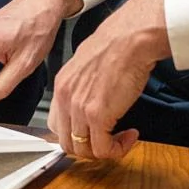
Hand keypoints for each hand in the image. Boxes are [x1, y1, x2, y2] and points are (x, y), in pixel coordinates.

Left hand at [47, 0, 169, 161]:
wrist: (131, 38)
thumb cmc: (118, 45)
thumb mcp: (89, 64)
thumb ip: (84, 84)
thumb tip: (93, 98)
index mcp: (62, 85)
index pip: (56, 125)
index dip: (76, 136)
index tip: (92, 135)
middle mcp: (66, 98)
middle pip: (66, 142)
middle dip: (89, 147)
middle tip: (108, 140)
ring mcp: (79, 108)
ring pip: (83, 150)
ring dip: (105, 149)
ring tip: (122, 139)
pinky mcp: (97, 116)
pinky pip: (103, 149)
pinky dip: (117, 149)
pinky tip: (130, 135)